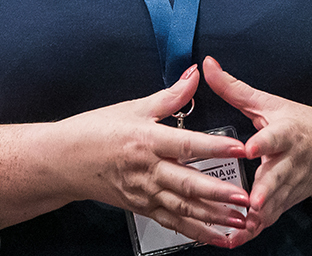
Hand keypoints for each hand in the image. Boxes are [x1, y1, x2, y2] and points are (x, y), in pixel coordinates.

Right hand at [55, 65, 250, 245]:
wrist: (65, 161)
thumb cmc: (97, 131)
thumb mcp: (133, 107)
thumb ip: (170, 96)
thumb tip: (196, 74)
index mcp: (147, 140)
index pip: (186, 144)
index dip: (214, 147)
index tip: (239, 149)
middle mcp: (147, 170)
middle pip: (187, 183)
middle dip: (219, 193)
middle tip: (246, 197)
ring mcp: (144, 193)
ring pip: (183, 208)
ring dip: (214, 216)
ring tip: (240, 220)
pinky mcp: (142, 208)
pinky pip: (173, 223)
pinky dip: (196, 232)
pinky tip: (217, 237)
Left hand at [202, 56, 311, 240]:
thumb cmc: (300, 123)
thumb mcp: (269, 103)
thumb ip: (235, 88)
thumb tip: (207, 65)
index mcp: (287, 132)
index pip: (276, 136)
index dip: (264, 142)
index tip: (251, 148)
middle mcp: (292, 160)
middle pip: (278, 176)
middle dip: (266, 190)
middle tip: (252, 201)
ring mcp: (291, 184)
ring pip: (275, 202)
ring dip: (258, 216)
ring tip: (239, 226)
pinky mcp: (287, 201)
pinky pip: (270, 219)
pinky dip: (254, 231)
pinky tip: (235, 238)